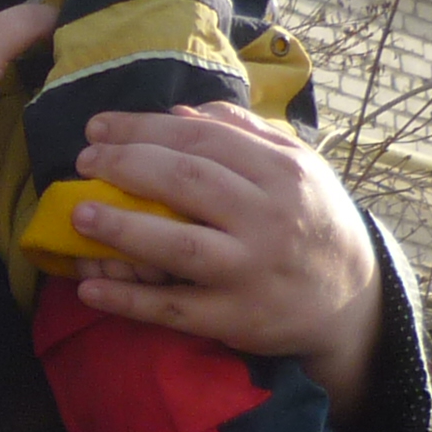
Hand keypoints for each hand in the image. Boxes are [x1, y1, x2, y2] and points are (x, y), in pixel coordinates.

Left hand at [65, 102, 385, 416]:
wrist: (353, 300)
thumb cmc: (312, 222)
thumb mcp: (298, 167)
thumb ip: (243, 133)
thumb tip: (179, 112)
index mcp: (282, 173)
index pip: (202, 140)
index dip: (143, 129)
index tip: (98, 128)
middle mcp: (268, 219)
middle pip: (187, 182)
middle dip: (126, 166)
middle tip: (84, 161)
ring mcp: (250, 271)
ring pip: (179, 245)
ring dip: (123, 229)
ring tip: (79, 215)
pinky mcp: (235, 319)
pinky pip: (173, 308)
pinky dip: (129, 302)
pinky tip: (89, 290)